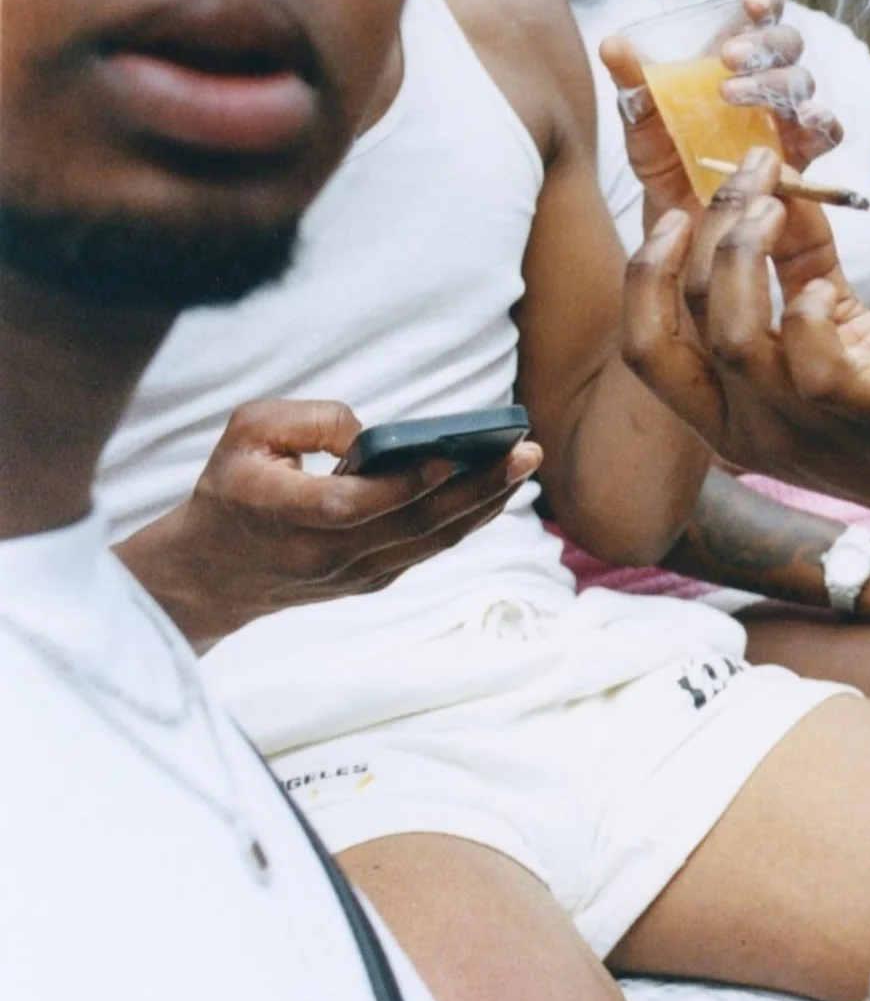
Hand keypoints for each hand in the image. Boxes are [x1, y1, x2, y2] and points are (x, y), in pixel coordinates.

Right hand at [113, 399, 542, 648]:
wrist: (213, 572)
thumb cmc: (235, 484)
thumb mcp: (248, 432)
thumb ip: (310, 419)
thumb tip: (376, 434)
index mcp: (281, 512)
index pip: (350, 506)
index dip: (400, 486)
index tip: (445, 458)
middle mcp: (321, 553)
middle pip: (410, 525)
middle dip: (475, 488)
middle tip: (524, 451)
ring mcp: (351, 574)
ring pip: (429, 541)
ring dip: (484, 504)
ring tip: (524, 464)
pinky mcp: (371, 581)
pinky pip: (428, 549)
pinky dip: (467, 519)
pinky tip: (499, 488)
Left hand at [600, 0, 845, 247]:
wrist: (681, 221)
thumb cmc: (665, 164)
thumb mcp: (642, 123)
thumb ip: (633, 84)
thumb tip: (612, 44)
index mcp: (731, 62)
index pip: (759, 18)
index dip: (763, 4)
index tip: (750, 4)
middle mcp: (765, 83)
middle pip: (787, 44)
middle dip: (764, 44)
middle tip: (728, 59)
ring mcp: (786, 118)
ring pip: (803, 83)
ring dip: (774, 82)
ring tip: (733, 97)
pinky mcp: (803, 155)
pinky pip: (828, 132)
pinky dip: (822, 122)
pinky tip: (805, 120)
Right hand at [621, 152, 869, 566]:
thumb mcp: (833, 331)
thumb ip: (798, 267)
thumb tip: (777, 185)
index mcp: (725, 414)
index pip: (644, 347)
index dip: (643, 272)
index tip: (674, 212)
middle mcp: (750, 428)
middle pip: (687, 319)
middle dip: (709, 226)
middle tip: (754, 170)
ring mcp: (805, 427)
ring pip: (733, 336)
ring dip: (744, 253)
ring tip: (777, 202)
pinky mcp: (868, 413)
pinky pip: (813, 364)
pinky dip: (810, 310)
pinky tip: (828, 288)